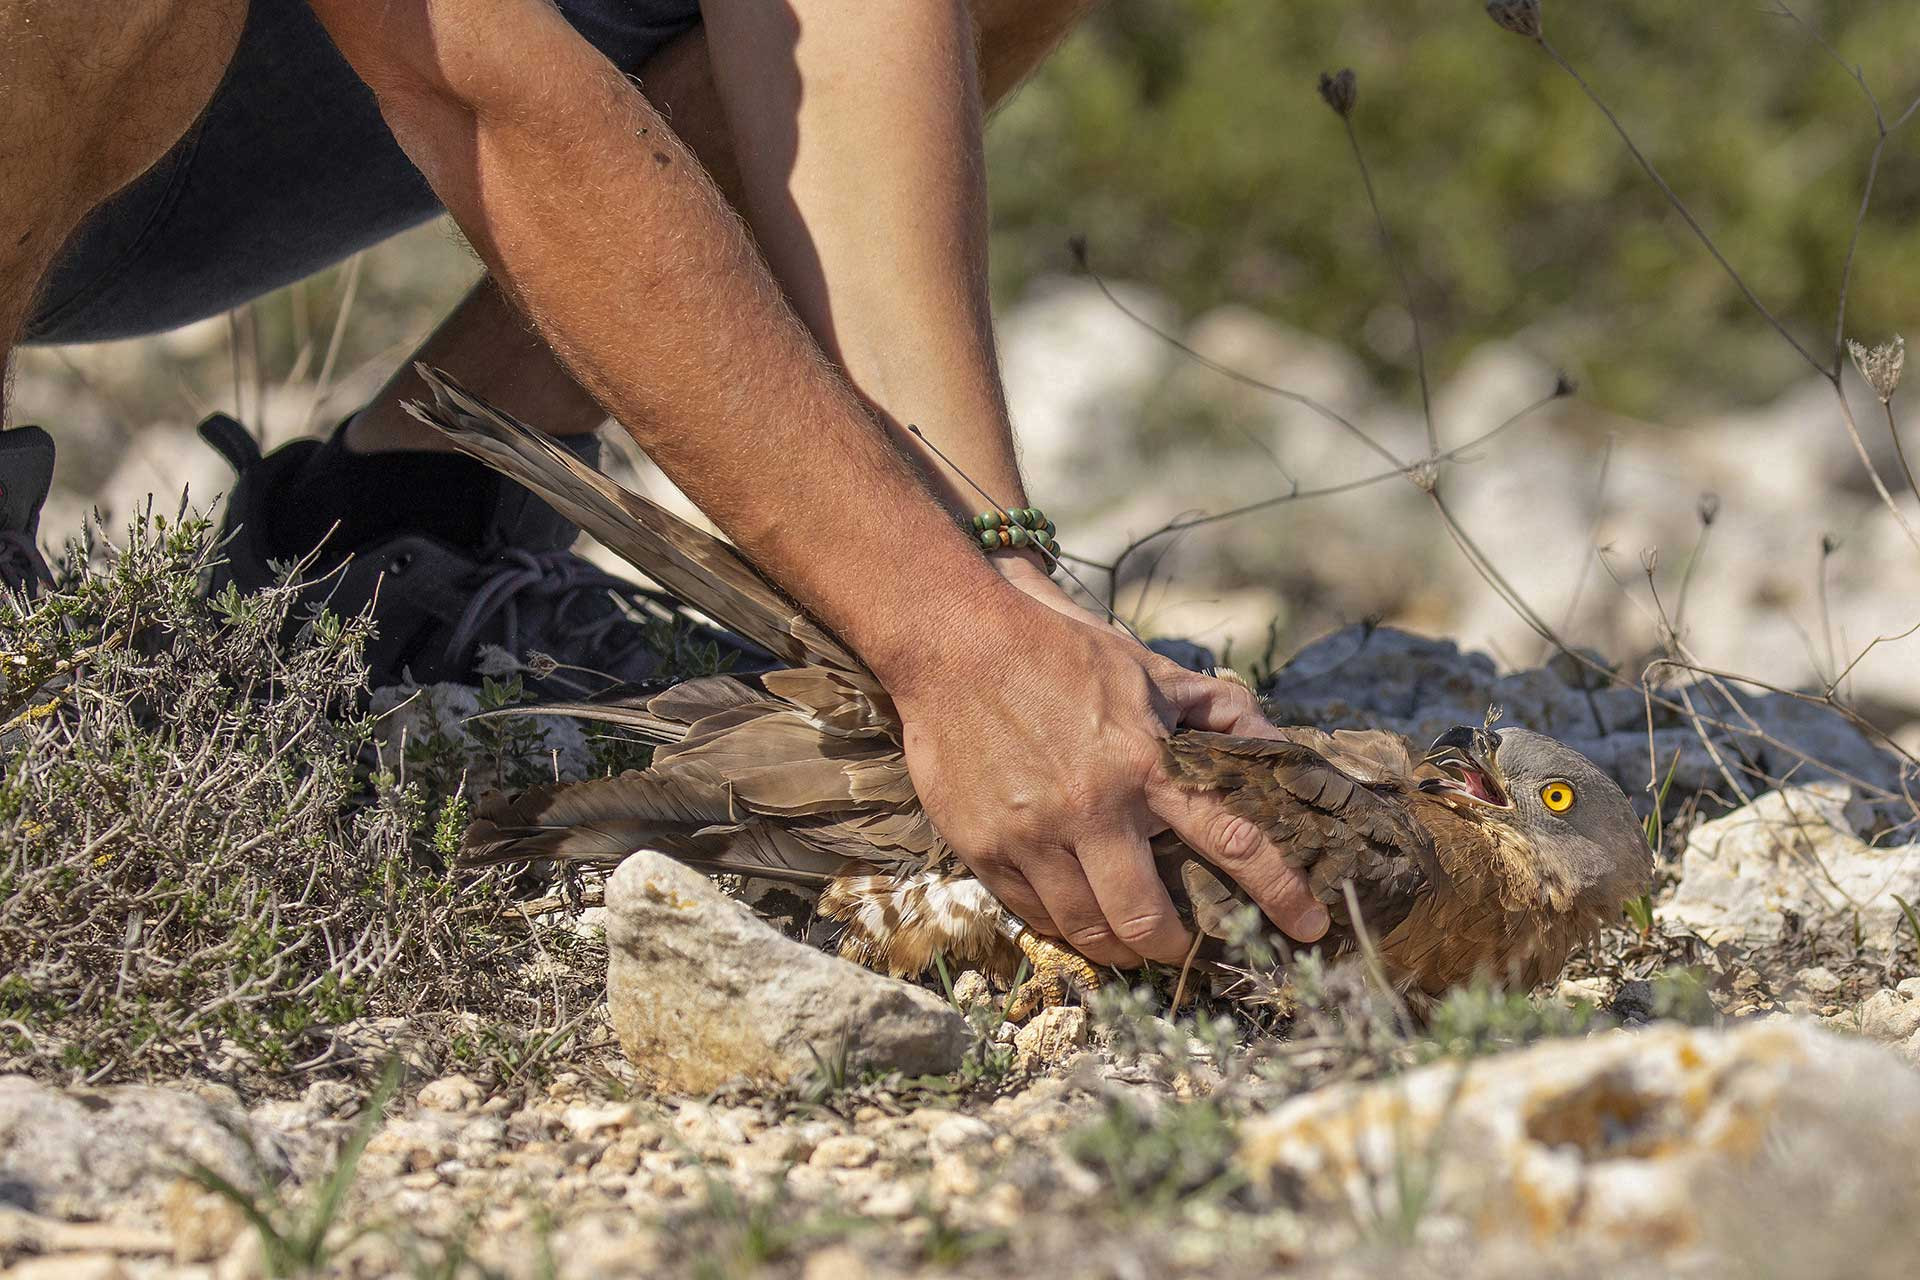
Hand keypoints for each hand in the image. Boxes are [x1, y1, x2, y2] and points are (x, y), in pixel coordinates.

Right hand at [889, 579, 1330, 969]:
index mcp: (1145, 762)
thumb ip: (1214, 708)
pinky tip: (1077, 919)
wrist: (953, 642)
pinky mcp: (984, 848)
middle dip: (1176, 950)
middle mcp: (1092, 806)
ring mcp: (1032, 834)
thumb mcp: (1146, 669)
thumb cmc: (1056, 651)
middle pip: (1148, 920)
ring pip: (1088, 929)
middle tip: (1186, 953)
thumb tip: (1273, 740)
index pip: (1233, 840)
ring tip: (1130, 946)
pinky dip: (1064, 927)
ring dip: (1118, 949)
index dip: (1279, 893)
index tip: (1310, 929)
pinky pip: (1034, 915)